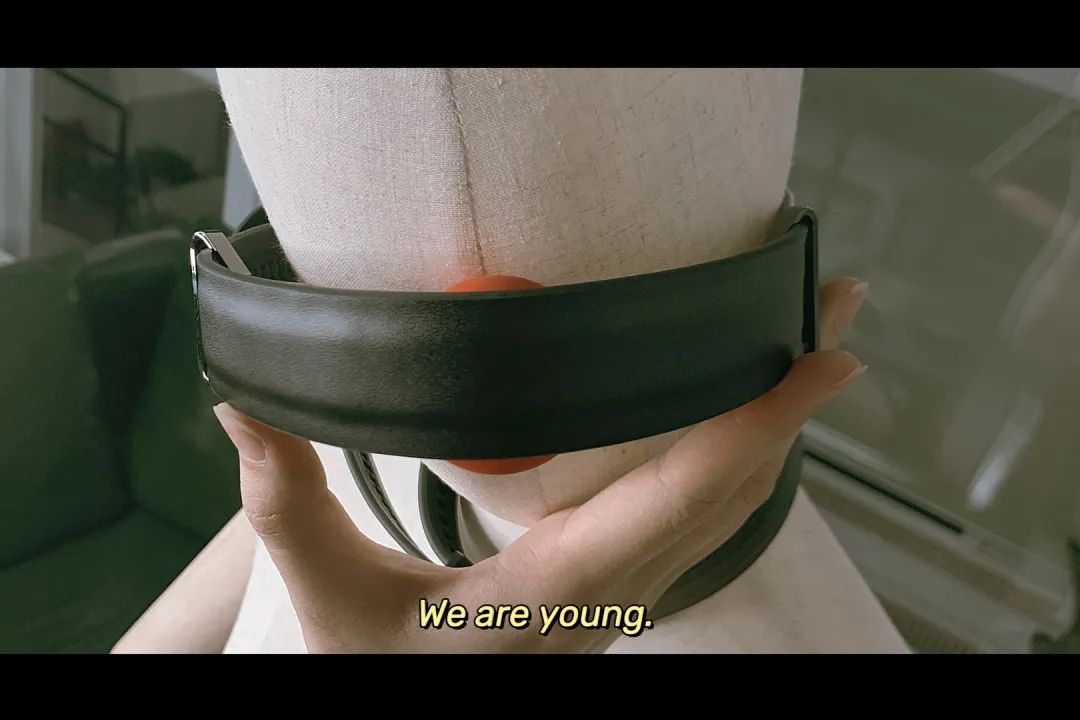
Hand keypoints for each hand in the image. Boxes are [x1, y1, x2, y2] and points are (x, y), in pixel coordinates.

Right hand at [213, 277, 868, 652]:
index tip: (822, 364)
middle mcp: (611, 593)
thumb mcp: (326, 595)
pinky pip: (700, 521)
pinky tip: (741, 423)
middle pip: (731, 492)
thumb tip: (244, 407)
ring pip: (727, 511)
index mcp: (555, 592)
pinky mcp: (614, 588)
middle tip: (839, 312)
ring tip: (804, 349)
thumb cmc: (374, 667)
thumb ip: (288, 503)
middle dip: (792, 403)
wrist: (403, 701)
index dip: (755, 429)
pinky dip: (737, 461)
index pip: (677, 501)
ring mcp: (621, 596)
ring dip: (775, 428)